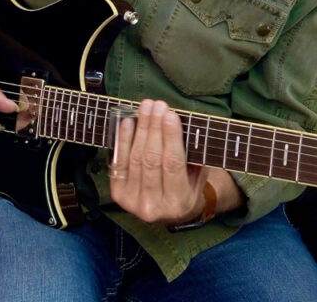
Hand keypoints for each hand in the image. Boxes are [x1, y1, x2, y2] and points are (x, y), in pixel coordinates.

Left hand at [109, 99, 206, 224]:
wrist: (169, 212)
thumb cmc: (187, 186)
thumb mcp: (198, 175)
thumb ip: (193, 155)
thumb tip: (180, 124)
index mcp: (179, 203)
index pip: (173, 165)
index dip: (171, 138)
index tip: (171, 115)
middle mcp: (154, 207)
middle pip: (151, 159)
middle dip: (154, 128)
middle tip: (158, 105)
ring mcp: (133, 202)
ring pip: (135, 159)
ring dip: (141, 129)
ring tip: (146, 107)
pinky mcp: (118, 195)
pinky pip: (120, 162)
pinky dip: (123, 140)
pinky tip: (128, 122)